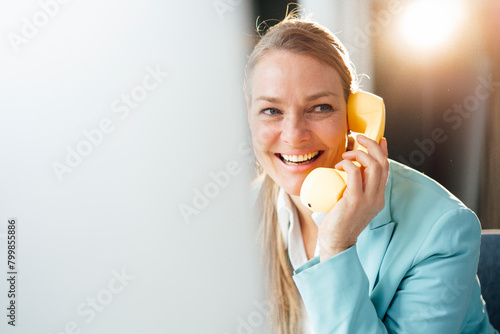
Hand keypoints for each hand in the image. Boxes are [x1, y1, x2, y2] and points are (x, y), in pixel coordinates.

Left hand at [318, 135, 388, 260]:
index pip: (386, 169)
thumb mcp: (351, 204)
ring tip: (346, 155)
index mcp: (378, 197)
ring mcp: (368, 199)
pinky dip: (349, 165)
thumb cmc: (338, 223)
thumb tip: (343, 173)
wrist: (336, 243)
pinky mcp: (356, 201)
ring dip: (360, 154)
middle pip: (382, 163)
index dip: (383, 151)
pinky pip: (356, 174)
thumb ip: (353, 191)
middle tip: (358, 138)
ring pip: (374, 166)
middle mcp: (377, 197)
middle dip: (372, 145)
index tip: (378, 139)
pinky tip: (340, 165)